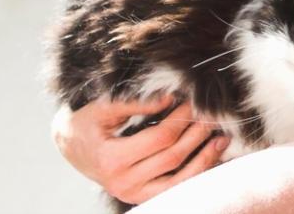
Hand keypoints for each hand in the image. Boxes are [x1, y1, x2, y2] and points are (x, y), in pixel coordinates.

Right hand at [52, 94, 227, 205]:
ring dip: (204, 158)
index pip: (160, 138)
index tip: (194, 100)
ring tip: (222, 137)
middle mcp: (122, 182)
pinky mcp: (140, 196)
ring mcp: (132, 193)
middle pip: (172, 157)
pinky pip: (174, 189)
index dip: (181, 118)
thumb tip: (170, 97)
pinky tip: (211, 156)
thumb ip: (135, 103)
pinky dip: (196, 173)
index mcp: (111, 160)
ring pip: (178, 180)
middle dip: (197, 134)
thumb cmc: (87, 122)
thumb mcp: (102, 108)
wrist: (72, 145)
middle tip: (213, 114)